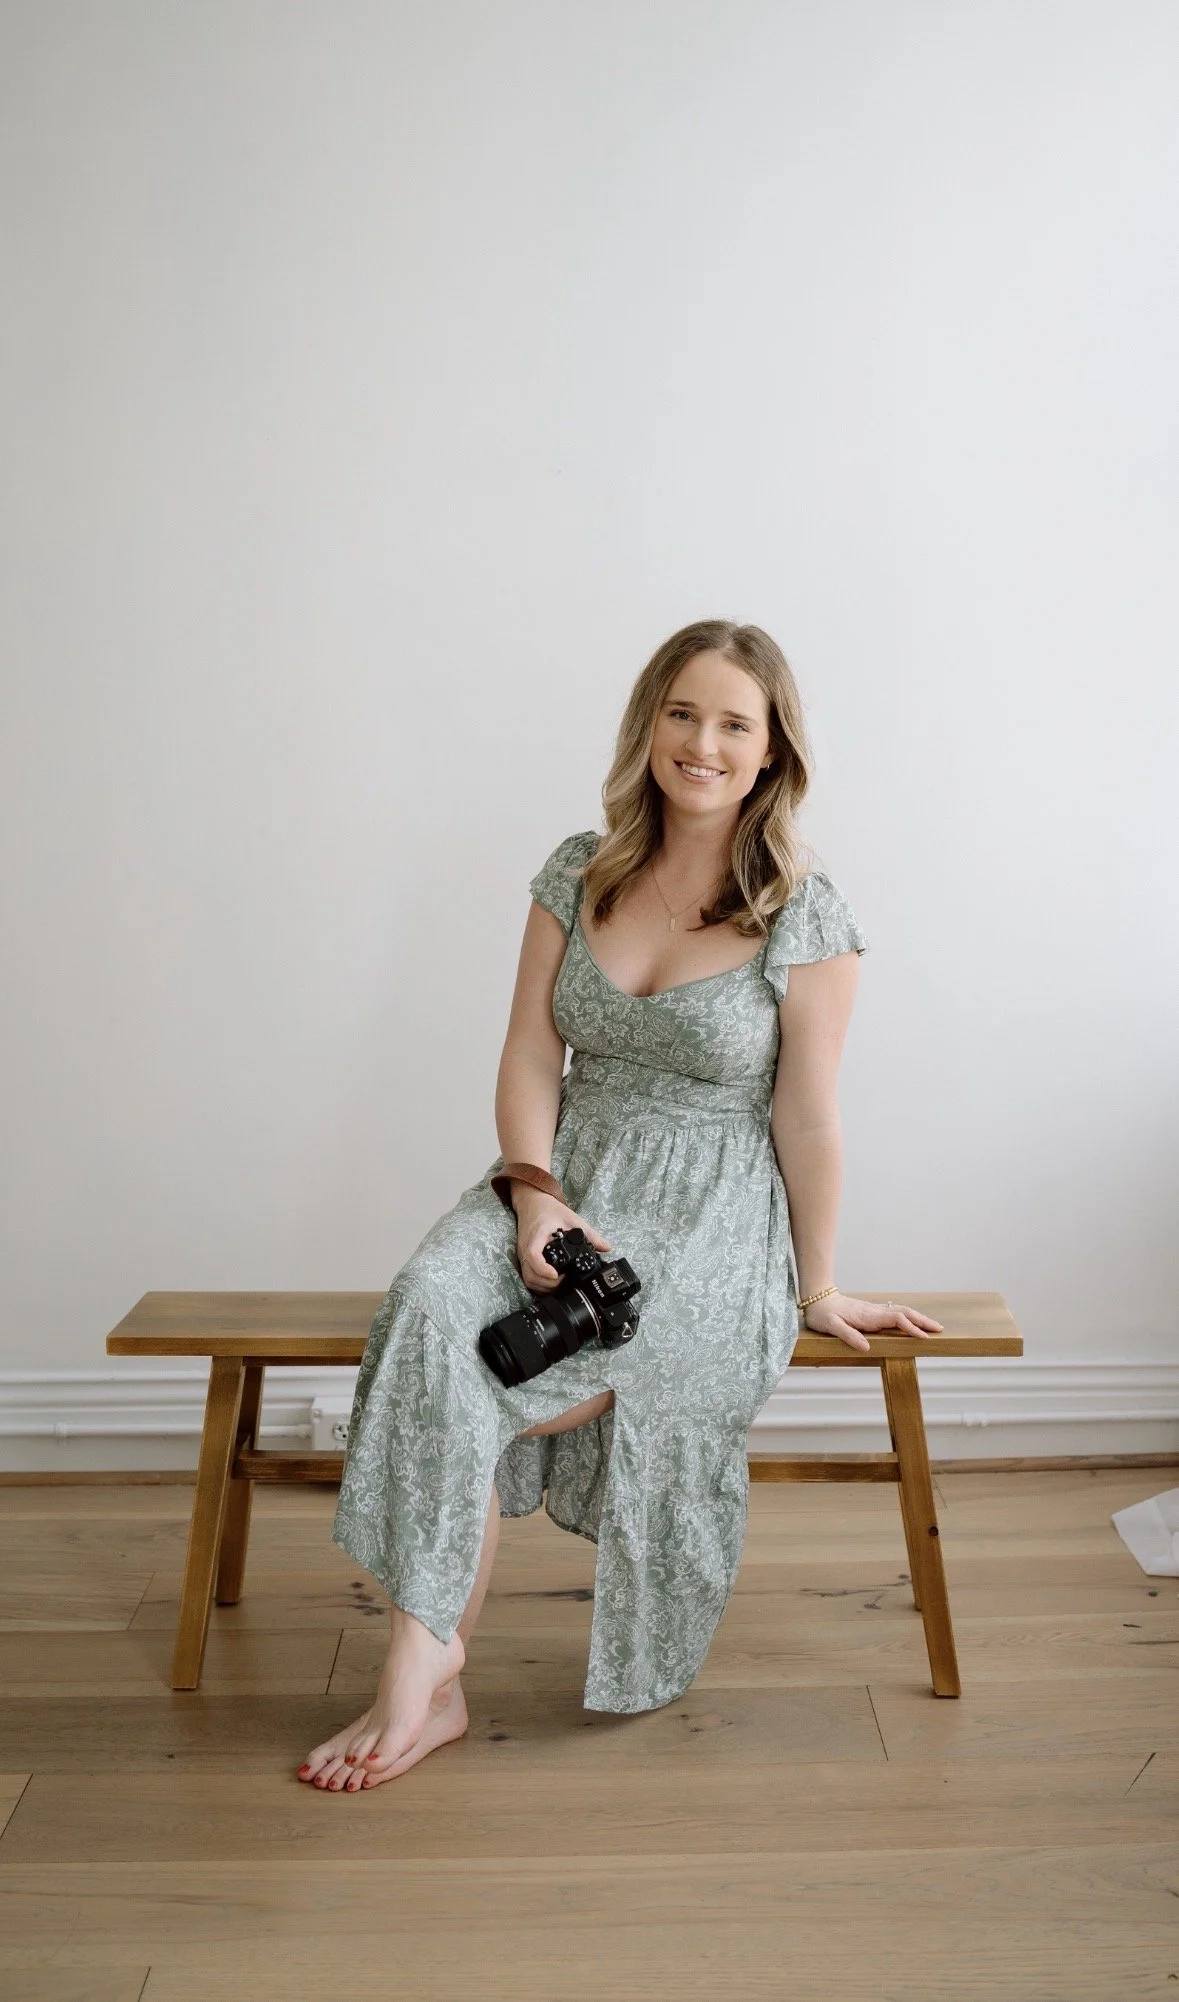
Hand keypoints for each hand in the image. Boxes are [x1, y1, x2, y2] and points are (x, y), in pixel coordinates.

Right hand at [512, 1187, 612, 1292]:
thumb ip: (590, 1234)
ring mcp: (522, 1254)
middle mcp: (526, 1248)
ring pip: (528, 1279)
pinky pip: (528, 1276)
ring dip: (543, 1286)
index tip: (556, 1275)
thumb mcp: (572, 1219)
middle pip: (530, 1274)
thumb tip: (607, 1247)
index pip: (533, 1256)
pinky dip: (538, 1283)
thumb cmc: (549, 1210)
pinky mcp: (523, 1258)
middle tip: (565, 1280)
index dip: (544, 1269)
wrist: (532, 1203)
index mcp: (536, 1237)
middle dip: (548, 1283)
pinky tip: (552, 1281)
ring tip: (560, 1282)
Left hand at [802, 1290, 943, 1353]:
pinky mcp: (872, 1312)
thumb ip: (848, 1335)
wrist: (817, 1298)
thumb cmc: (822, 1314)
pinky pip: (895, 1313)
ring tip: (932, 1326)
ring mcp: (874, 1310)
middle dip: (923, 1321)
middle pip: (904, 1313)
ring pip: (901, 1311)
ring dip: (918, 1318)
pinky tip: (913, 1322)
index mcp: (868, 1316)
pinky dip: (908, 1317)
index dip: (911, 1328)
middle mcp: (874, 1311)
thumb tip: (866, 1347)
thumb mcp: (830, 1326)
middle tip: (940, 1329)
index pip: (896, 1319)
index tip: (924, 1337)